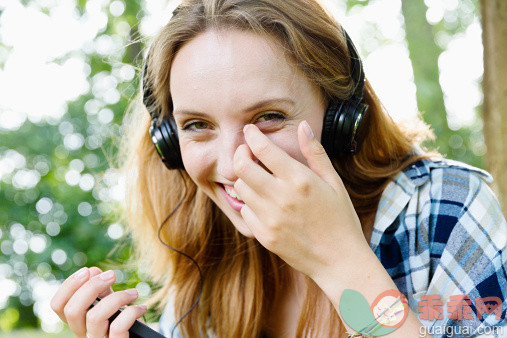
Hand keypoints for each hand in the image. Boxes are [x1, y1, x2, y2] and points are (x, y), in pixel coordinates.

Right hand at [50, 267, 146, 337]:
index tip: (88, 270)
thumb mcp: (110, 304)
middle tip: (112, 274)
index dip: (69, 285)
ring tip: (133, 293)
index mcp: (78, 322)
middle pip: (71, 310)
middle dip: (92, 286)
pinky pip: (117, 327)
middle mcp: (83, 334)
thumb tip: (92, 272)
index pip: (58, 305)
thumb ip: (101, 291)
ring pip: (94, 317)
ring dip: (117, 297)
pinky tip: (141, 308)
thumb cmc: (124, 320)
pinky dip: (131, 312)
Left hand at [233, 121, 368, 278]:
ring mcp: (270, 219)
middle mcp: (281, 198)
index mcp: (300, 180)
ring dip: (245, 178)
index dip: (251, 135)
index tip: (249, 130)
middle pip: (241, 167)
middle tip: (247, 151)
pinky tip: (263, 202)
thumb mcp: (333, 182)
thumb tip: (303, 125)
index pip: (263, 149)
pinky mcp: (264, 236)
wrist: (339, 260)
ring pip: (240, 188)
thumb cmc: (340, 218)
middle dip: (240, 153)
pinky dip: (249, 202)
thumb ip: (315, 153)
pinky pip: (244, 211)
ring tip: (259, 178)